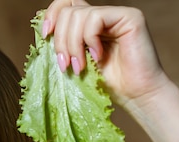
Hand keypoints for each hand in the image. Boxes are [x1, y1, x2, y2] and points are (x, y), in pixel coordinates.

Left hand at [43, 0, 169, 107]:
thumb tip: (42, 31)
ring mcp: (116, 14)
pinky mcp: (130, 17)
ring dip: (72, 45)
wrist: (136, 96)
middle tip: (65, 65)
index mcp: (89, 25)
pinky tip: (98, 56)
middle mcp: (103, 16)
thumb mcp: (75, 62)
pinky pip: (95, 18)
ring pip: (78, 14)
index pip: (65, 4)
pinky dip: (89, 39)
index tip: (45, 35)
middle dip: (60, 40)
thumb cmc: (107, 85)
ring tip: (80, 67)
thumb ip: (63, 45)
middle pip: (68, 11)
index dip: (51, 14)